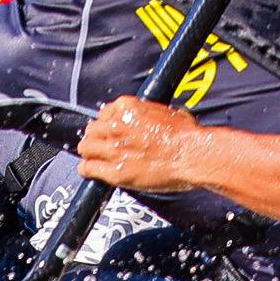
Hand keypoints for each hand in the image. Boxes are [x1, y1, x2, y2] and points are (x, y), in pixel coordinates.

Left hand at [73, 95, 206, 192]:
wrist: (194, 156)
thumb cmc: (188, 136)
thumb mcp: (169, 113)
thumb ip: (149, 114)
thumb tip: (149, 118)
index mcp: (127, 108)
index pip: (103, 113)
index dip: (107, 123)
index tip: (112, 130)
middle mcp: (115, 126)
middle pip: (91, 130)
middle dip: (98, 138)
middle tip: (106, 145)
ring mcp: (113, 150)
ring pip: (85, 148)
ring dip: (91, 153)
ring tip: (98, 158)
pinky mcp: (115, 172)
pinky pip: (88, 169)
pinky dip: (88, 170)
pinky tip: (93, 171)